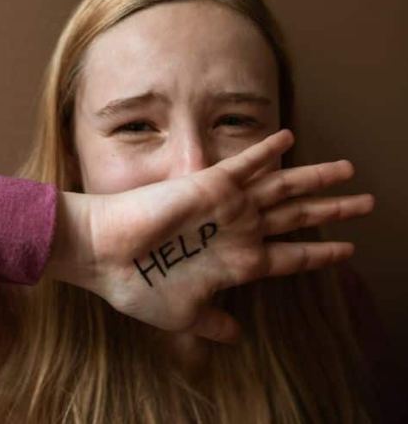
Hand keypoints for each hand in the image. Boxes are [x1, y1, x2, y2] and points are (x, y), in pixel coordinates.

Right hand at [46, 129, 374, 343]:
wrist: (105, 256)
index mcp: (236, 263)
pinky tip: (289, 138)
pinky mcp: (209, 186)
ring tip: (350, 169)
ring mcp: (227, 208)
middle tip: (368, 204)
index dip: (321, 253)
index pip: (290, 257)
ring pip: (283, 188)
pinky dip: (267, 151)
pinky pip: (245, 164)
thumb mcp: (183, 315)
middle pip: (297, 217)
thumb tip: (236, 334)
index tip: (347, 250)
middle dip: (333, 210)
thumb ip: (215, 322)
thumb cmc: (139, 287)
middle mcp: (237, 232)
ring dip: (316, 178)